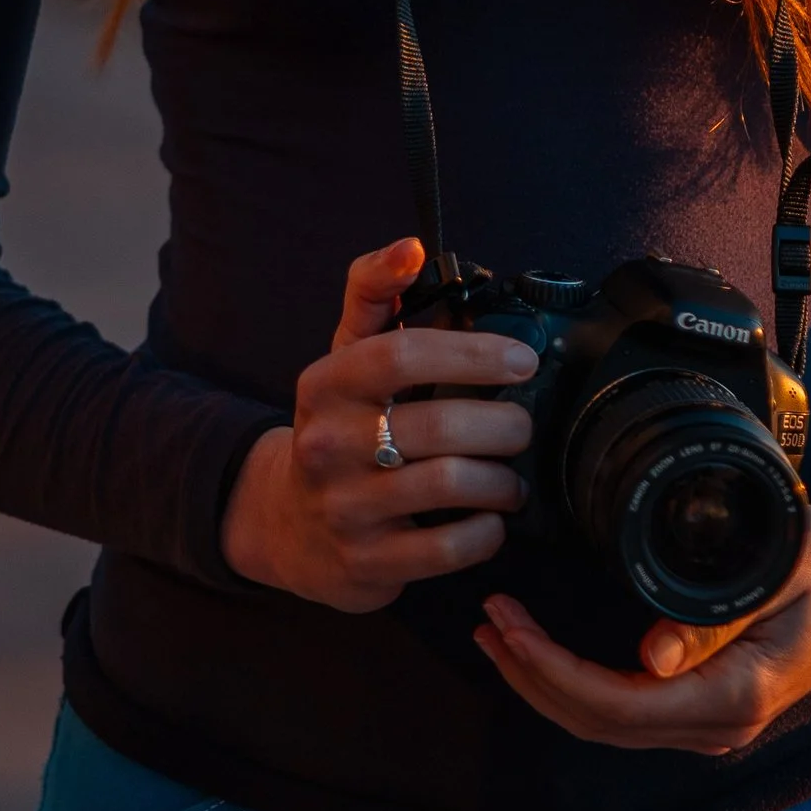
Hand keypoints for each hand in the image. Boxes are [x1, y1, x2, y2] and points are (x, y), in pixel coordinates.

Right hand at [219, 237, 536, 612]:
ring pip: (449, 484)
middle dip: (502, 423)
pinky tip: (491, 518)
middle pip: (439, 424)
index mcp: (326, 384)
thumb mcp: (345, 356)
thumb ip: (375, 292)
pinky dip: (486, 532)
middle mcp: (326, 444)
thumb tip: (412, 247)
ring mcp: (344, 508)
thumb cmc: (337, 426)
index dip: (472, 352)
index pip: (401, 353)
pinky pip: (446, 548)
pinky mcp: (366, 563)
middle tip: (523, 426)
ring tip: (512, 475)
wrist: (287, 524)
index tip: (520, 360)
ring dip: (501, 480)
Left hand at [474, 503, 810, 753]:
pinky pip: (627, 710)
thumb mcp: (782, 565)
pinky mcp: (709, 704)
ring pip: (608, 724)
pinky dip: (577, 683)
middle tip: (489, 620)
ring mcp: (715, 722)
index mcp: (738, 695)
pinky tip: (545, 652)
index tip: (511, 625)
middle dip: (534, 677)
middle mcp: (722, 724)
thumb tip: (649, 658)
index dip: (553, 671)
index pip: (619, 704)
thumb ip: (717, 616)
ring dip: (547, 683)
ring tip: (499, 633)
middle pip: (601, 723)